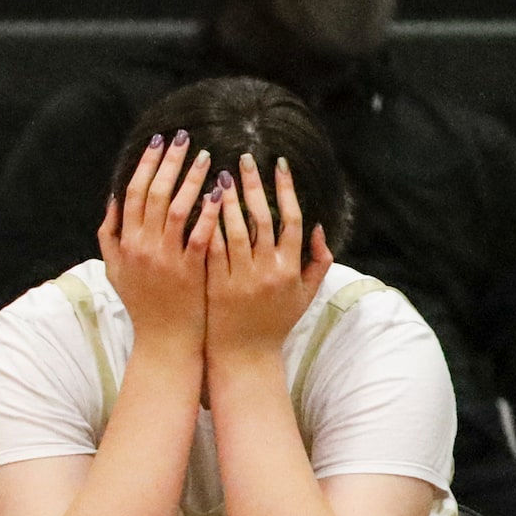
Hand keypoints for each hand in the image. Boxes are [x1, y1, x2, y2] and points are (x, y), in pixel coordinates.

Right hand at [96, 129, 213, 350]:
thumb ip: (109, 235)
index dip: (145, 165)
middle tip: (186, 138)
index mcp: (125, 243)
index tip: (159, 142)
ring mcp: (165, 259)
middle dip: (170, 162)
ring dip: (192, 180)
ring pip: (177, 209)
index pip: (133, 194)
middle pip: (154, 194)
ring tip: (207, 157)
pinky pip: (200, 235)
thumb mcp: (115, 269)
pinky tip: (221, 193)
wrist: (164, 339)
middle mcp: (142, 247)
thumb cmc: (143, 303)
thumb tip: (112, 199)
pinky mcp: (189, 270)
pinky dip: (209, 212)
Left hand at [204, 155, 326, 362]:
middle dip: (253, 185)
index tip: (278, 163)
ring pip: (232, 231)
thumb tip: (318, 227)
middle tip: (244, 158)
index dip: (285, 189)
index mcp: (290, 268)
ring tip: (220, 175)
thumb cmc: (276, 323)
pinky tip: (197, 206)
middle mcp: (267, 270)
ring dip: (226, 201)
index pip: (290, 218)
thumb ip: (318, 261)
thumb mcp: (305, 294)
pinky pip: (210, 251)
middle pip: (260, 218)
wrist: (244, 357)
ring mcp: (239, 278)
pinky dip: (205, 227)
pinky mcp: (215, 286)